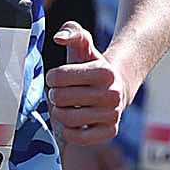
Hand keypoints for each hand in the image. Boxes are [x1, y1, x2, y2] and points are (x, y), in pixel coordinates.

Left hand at [49, 21, 129, 146]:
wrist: (117, 86)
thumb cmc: (92, 65)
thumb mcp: (84, 44)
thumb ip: (71, 31)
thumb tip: (59, 38)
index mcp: (104, 72)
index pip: (58, 78)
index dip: (52, 78)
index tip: (58, 78)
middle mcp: (112, 94)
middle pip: (60, 99)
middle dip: (55, 95)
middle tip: (61, 93)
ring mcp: (113, 114)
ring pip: (68, 119)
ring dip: (60, 113)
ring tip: (66, 106)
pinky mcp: (110, 131)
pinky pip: (79, 138)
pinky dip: (69, 132)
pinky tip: (72, 122)